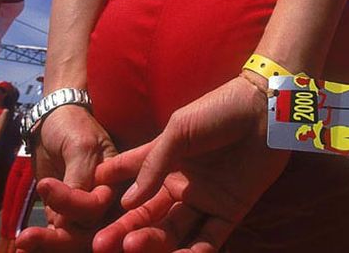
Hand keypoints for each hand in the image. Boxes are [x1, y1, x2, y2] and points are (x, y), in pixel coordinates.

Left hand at [17, 105, 118, 250]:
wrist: (52, 123)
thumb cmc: (72, 126)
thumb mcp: (80, 144)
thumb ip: (79, 177)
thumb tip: (69, 219)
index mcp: (118, 181)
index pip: (100, 205)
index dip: (75, 204)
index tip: (46, 186)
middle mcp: (107, 202)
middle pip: (89, 230)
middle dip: (61, 238)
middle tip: (28, 237)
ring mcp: (85, 211)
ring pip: (71, 237)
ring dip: (47, 243)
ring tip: (23, 241)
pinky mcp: (65, 216)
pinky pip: (56, 234)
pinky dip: (40, 242)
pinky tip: (23, 248)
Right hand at [91, 75, 289, 252]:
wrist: (264, 110)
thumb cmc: (218, 111)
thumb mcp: (178, 132)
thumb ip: (154, 165)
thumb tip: (127, 201)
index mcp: (166, 160)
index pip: (132, 178)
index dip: (110, 189)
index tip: (83, 204)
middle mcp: (182, 183)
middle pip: (148, 212)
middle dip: (124, 228)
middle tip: (101, 244)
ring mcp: (206, 199)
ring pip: (173, 229)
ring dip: (152, 240)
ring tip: (129, 246)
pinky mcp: (231, 211)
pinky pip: (210, 238)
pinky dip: (193, 252)